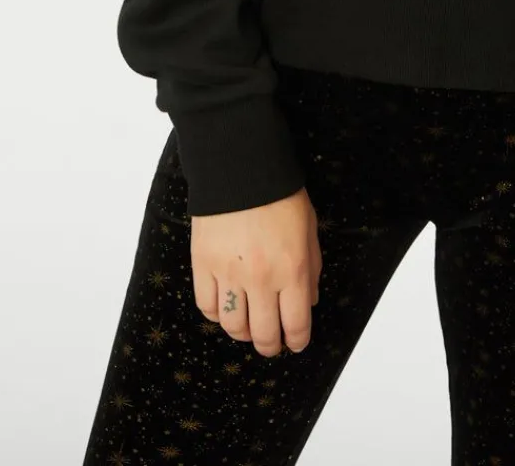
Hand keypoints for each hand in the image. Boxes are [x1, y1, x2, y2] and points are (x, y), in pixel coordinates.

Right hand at [191, 187, 322, 356]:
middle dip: (270, 345)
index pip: (296, 325)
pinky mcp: (203, 265)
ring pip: (233, 327)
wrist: (242, 168)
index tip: (295, 344)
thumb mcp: (309, 229)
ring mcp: (229, 274)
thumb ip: (311, 269)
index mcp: (292, 269)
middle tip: (271, 344)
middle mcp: (261, 279)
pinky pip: (208, 307)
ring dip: (243, 333)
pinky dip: (217, 315)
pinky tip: (226, 307)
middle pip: (263, 334)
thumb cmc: (280, 196)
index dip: (297, 341)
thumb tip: (307, 304)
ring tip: (248, 326)